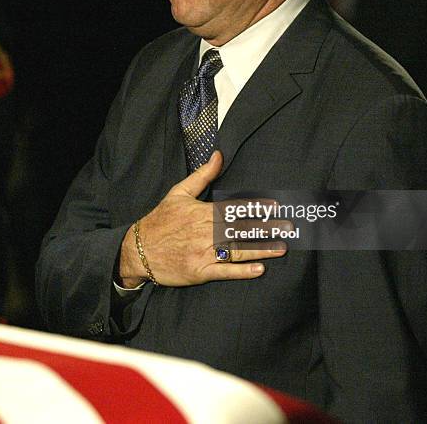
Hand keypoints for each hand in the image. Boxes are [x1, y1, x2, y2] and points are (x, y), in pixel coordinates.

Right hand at [118, 151, 287, 287]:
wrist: (137, 249)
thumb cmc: (160, 220)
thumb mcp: (178, 193)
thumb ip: (202, 175)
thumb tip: (218, 155)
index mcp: (202, 212)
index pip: (234, 208)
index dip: (256, 208)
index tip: (275, 207)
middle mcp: (204, 232)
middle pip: (240, 229)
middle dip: (265, 228)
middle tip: (289, 228)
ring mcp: (202, 252)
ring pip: (236, 250)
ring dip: (261, 249)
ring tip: (280, 247)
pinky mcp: (199, 271)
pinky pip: (224, 271)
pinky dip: (242, 271)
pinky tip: (259, 269)